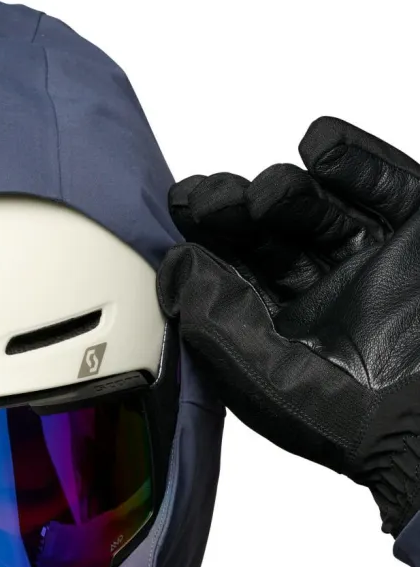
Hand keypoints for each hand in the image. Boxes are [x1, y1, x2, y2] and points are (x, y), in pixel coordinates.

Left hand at [157, 117, 419, 537]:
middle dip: (238, 210)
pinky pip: (391, 184)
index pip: (234, 273)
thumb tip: (176, 261)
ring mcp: (379, 265)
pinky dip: (357, 160)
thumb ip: (216, 319)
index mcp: (283, 335)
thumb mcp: (266, 376)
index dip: (205, 237)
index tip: (181, 206)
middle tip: (215, 196)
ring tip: (270, 193)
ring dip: (288, 189)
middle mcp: (328, 297)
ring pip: (324, 209)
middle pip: (273, 235)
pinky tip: (320, 146)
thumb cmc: (355, 420)